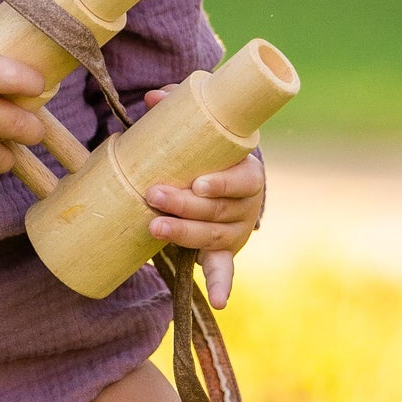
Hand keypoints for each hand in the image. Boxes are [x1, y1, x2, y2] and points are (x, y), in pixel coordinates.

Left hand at [139, 85, 264, 309]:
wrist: (224, 176)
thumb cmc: (211, 148)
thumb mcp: (203, 125)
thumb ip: (180, 106)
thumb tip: (153, 100)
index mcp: (248, 173)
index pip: (242, 180)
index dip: (222, 183)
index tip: (199, 182)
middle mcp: (247, 205)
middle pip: (218, 210)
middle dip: (185, 206)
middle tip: (154, 196)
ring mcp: (236, 231)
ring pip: (211, 236)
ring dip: (183, 234)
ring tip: (153, 226)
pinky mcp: (223, 251)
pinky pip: (224, 269)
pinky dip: (223, 284)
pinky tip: (220, 301)